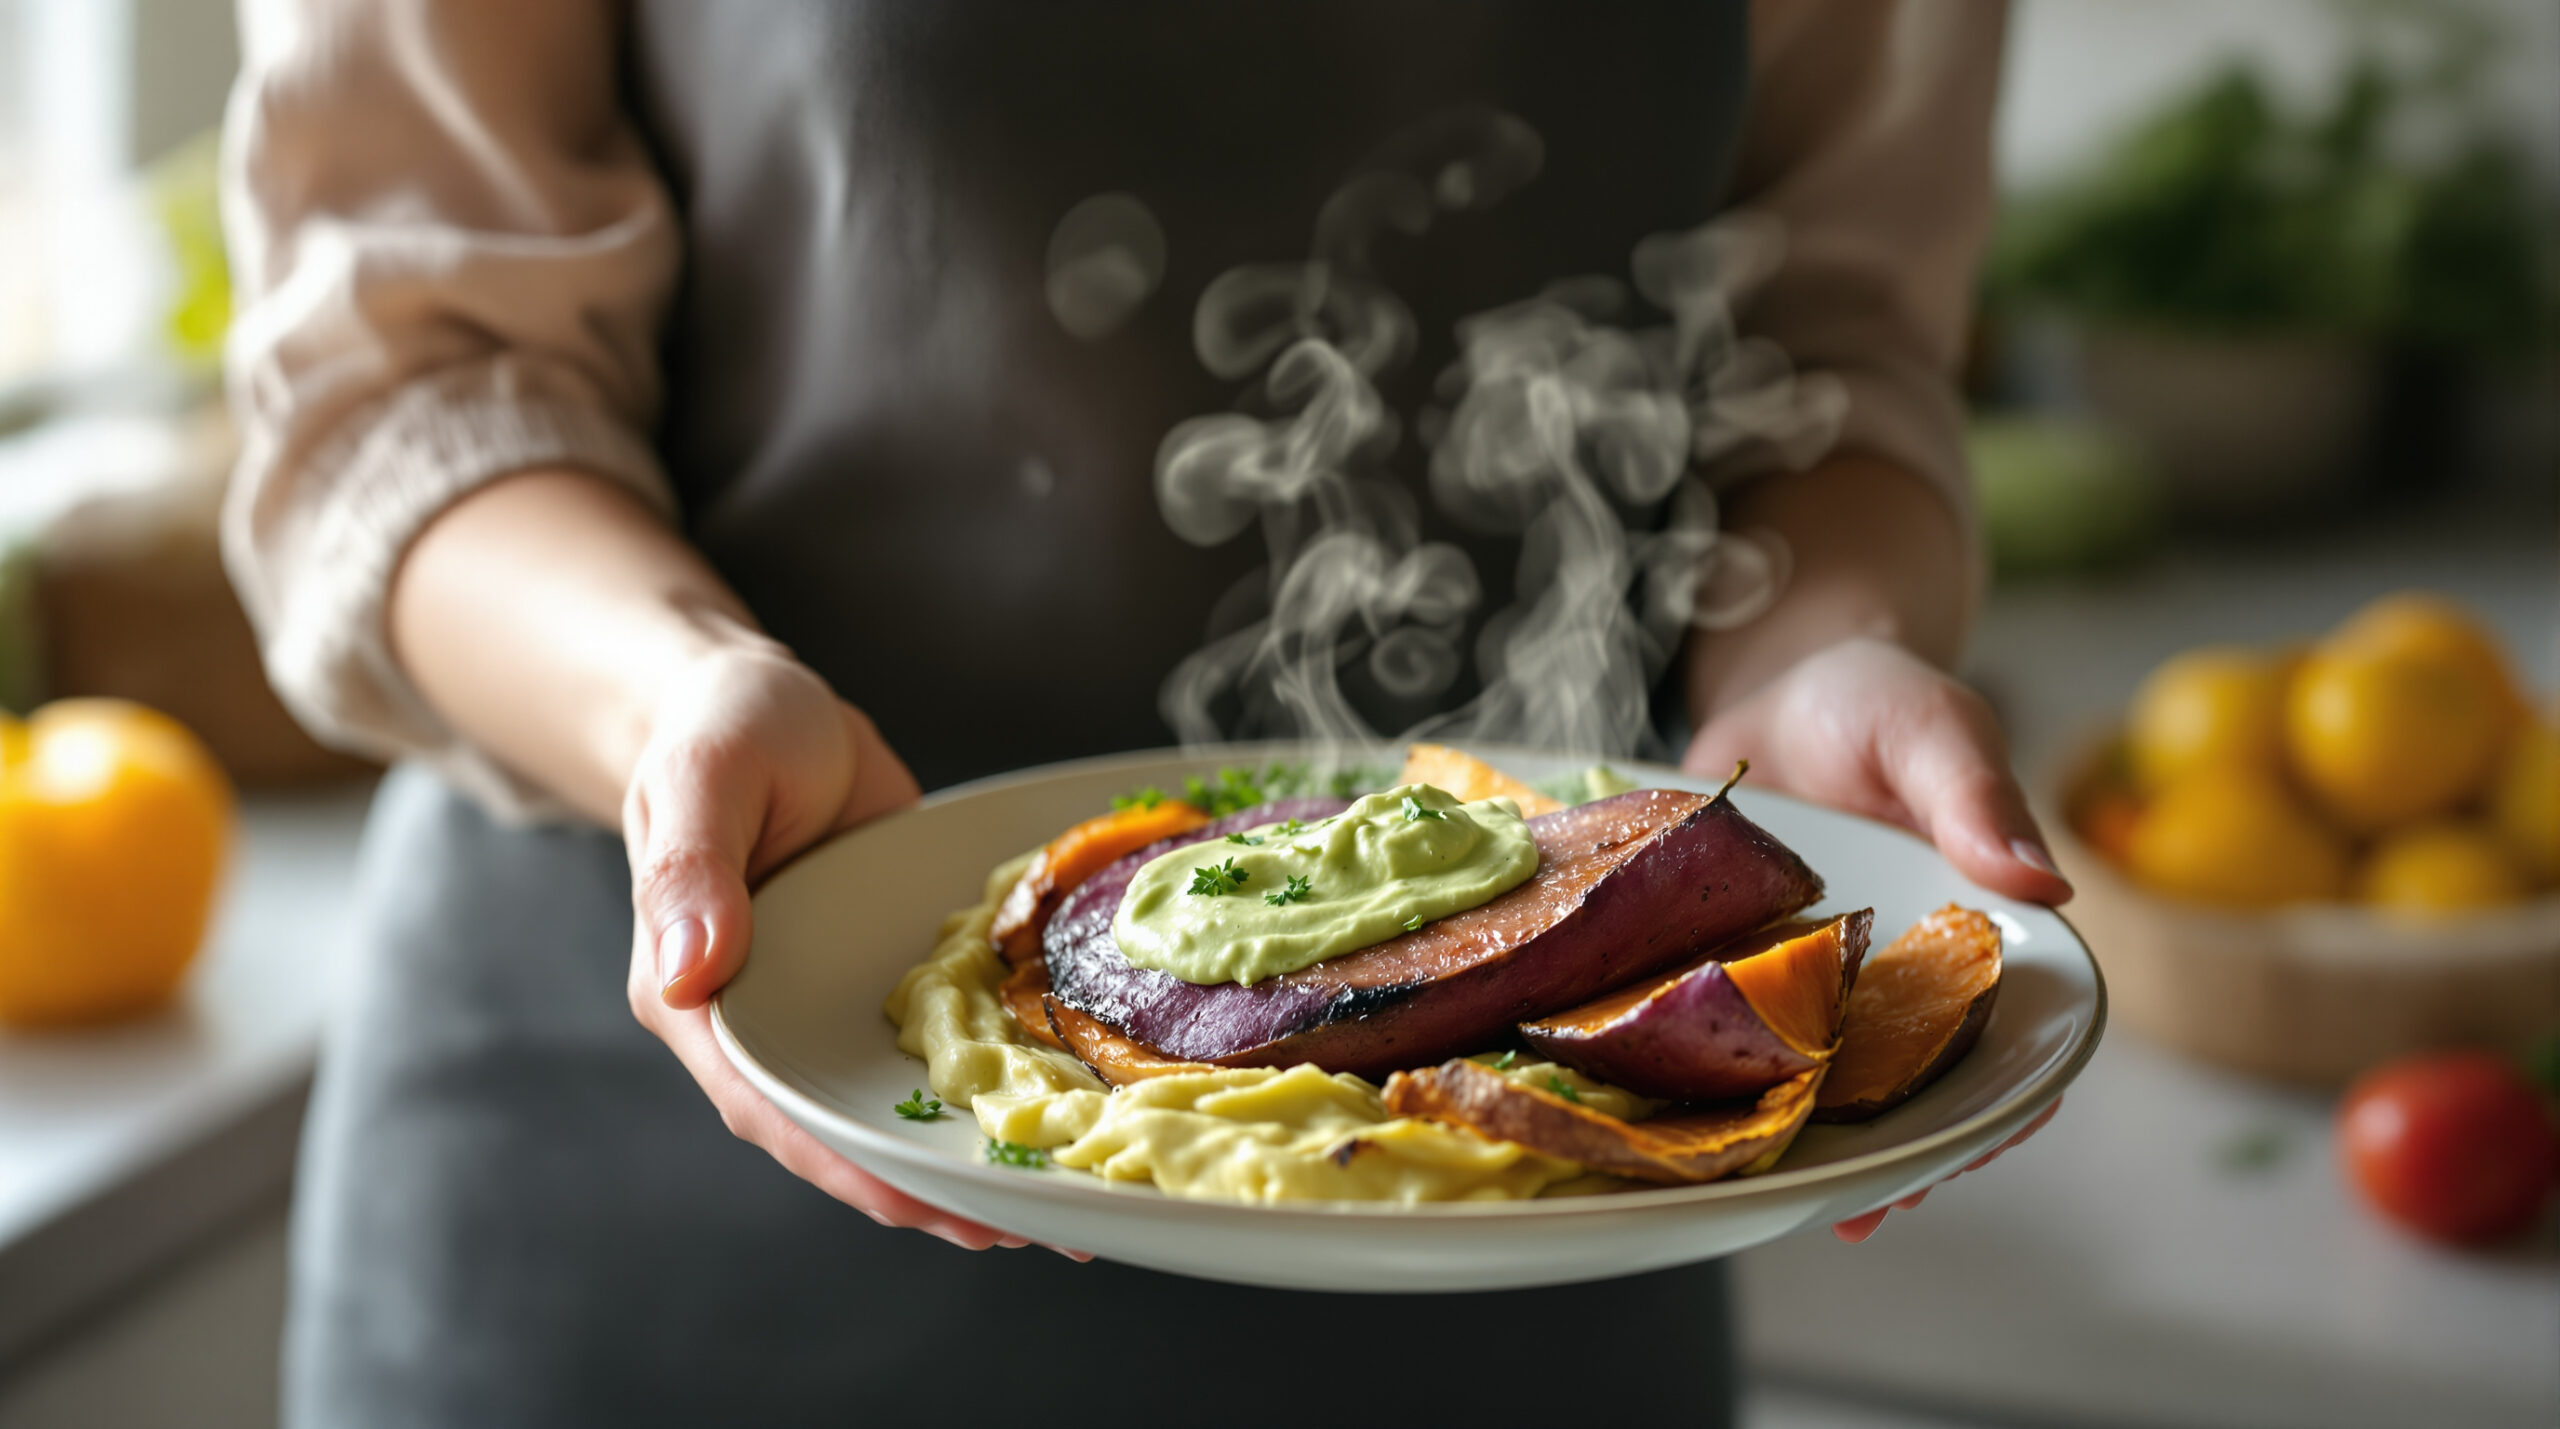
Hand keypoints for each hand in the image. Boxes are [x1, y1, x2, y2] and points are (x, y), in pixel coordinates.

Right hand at [620, 641, 1061, 1254]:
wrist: (770, 705)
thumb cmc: (722, 732)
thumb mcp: (705, 781)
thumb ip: (691, 873)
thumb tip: (690, 973)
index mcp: (700, 1004)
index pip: (777, 1110)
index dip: (857, 1167)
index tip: (937, 1206)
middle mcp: (768, 1028)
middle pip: (847, 1136)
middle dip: (937, 1189)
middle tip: (1042, 1222)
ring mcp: (830, 1012)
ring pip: (900, 1106)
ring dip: (975, 1152)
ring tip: (1071, 1194)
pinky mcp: (889, 982)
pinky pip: (943, 1044)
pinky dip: (998, 1078)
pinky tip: (1069, 1104)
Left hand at [1681, 635, 2070, 1236]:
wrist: (1773, 685)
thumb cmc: (1876, 703)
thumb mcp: (1933, 728)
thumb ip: (1976, 795)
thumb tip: (2044, 876)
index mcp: (1969, 937)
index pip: (2013, 1039)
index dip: (2005, 1100)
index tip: (1980, 1140)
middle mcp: (1894, 979)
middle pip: (1914, 1085)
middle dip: (1902, 1151)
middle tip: (1872, 1201)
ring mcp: (1812, 985)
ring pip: (1820, 1082)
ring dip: (1808, 1140)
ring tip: (1785, 1191)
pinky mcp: (1735, 974)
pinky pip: (1731, 1038)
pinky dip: (1715, 1082)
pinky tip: (1688, 1123)